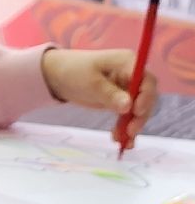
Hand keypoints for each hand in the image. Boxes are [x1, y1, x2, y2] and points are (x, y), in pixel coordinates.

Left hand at [41, 48, 158, 145]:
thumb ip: (110, 94)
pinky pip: (128, 115)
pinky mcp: (120, 100)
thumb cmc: (74, 71)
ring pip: (138, 109)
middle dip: (140, 115)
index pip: (146, 81)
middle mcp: (132, 75)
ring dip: (132, 125)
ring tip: (122, 140)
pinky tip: (119, 139)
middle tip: (130, 131)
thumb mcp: (91, 83)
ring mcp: (127, 88)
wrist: (57, 75)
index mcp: (128, 63)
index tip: (136, 111)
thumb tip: (129, 106)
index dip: (146, 96)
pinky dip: (124, 127)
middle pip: (146, 97)